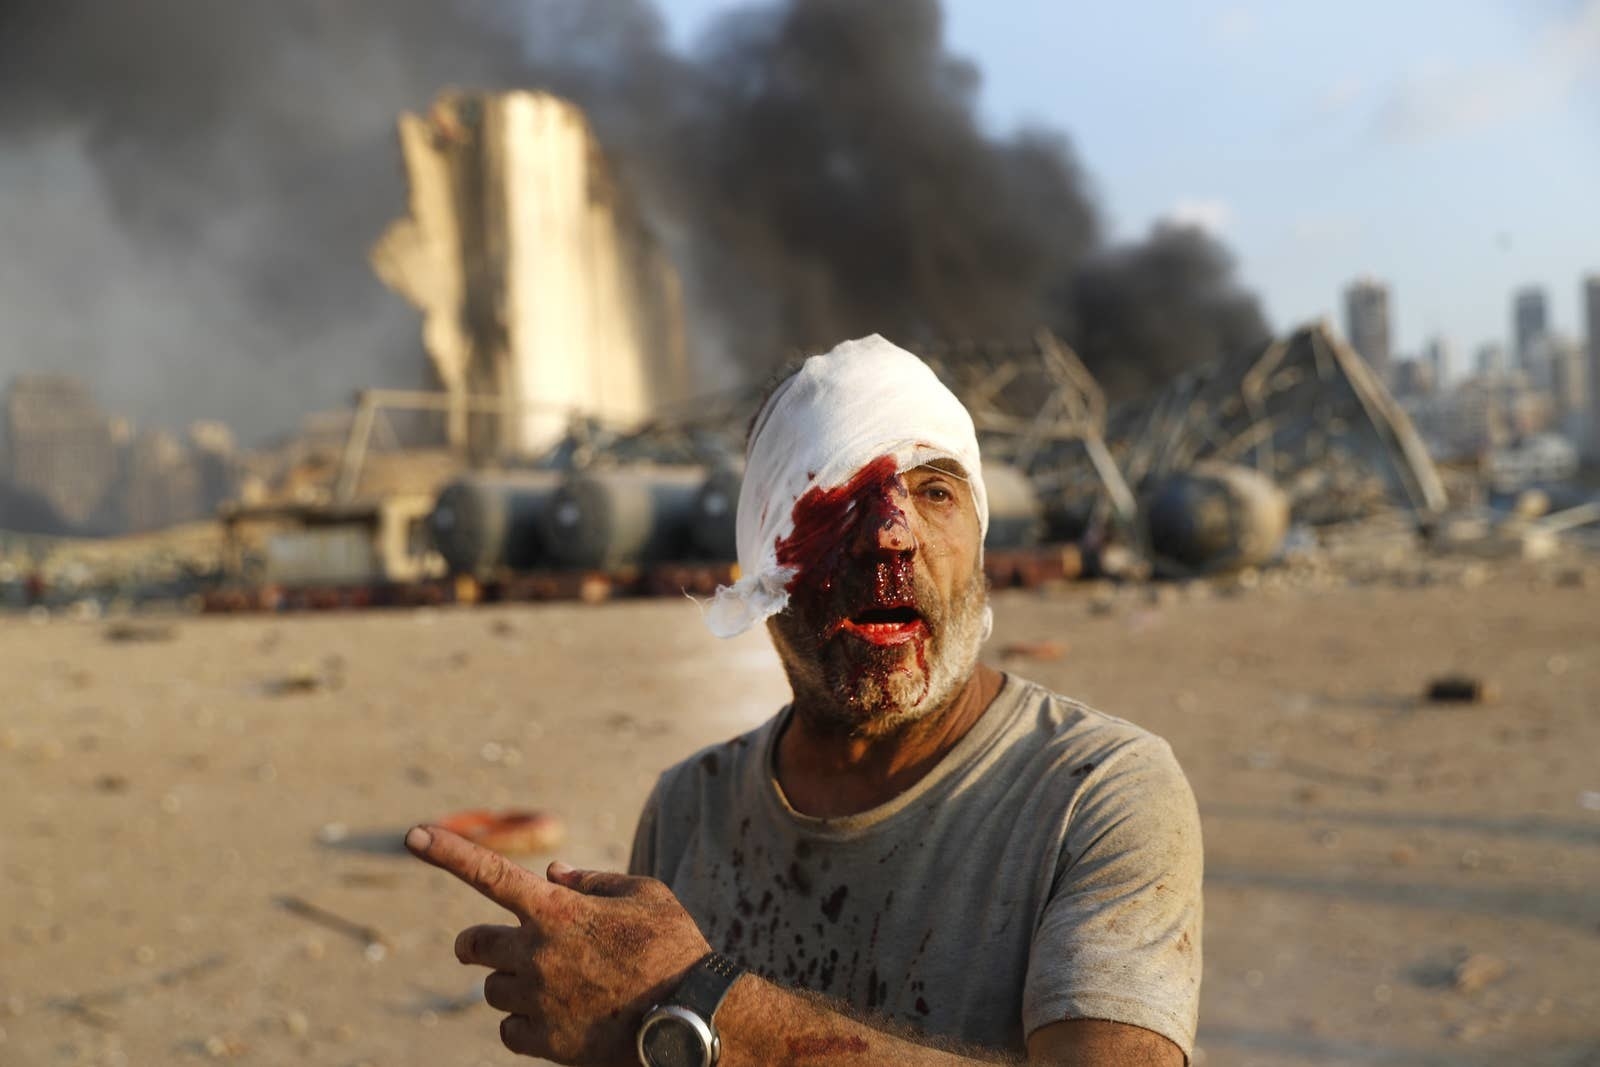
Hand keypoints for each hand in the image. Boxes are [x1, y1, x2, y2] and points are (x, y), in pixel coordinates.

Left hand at [405, 825, 711, 1064]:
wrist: (691, 1018)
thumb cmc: (674, 948)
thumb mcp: (644, 895)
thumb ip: (591, 881)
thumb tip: (550, 874)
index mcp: (557, 910)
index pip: (489, 873)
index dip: (449, 852)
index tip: (413, 835)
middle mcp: (536, 953)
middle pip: (474, 944)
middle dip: (476, 944)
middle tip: (486, 946)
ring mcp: (537, 1000)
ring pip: (493, 989)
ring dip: (511, 983)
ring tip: (553, 985)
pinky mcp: (544, 1041)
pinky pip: (508, 1030)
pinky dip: (522, 1023)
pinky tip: (555, 1016)